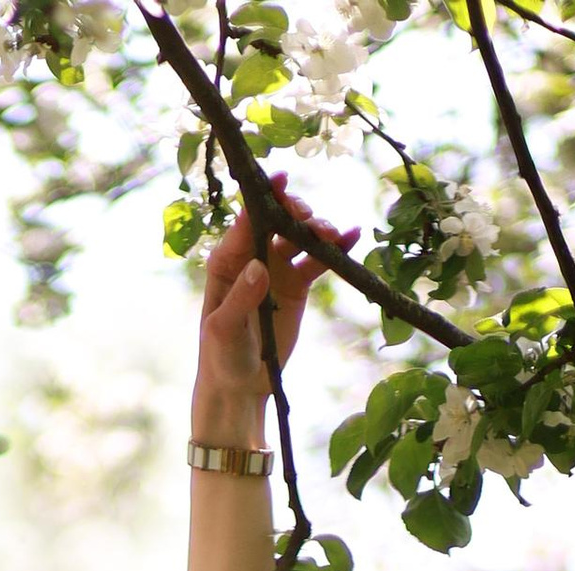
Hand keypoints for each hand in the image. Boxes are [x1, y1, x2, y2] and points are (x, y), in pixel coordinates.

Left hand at [196, 186, 354, 425]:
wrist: (240, 385)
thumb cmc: (221, 357)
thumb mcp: (224, 330)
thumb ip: (240, 297)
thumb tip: (260, 266)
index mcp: (228, 261)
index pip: (246, 221)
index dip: (263, 198)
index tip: (281, 180)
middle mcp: (254, 256)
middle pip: (278, 220)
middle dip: (295, 212)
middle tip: (309, 220)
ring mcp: (278, 267)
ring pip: (301, 235)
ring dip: (318, 229)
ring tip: (332, 235)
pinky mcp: (298, 283)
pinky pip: (320, 259)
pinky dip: (337, 247)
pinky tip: (353, 236)